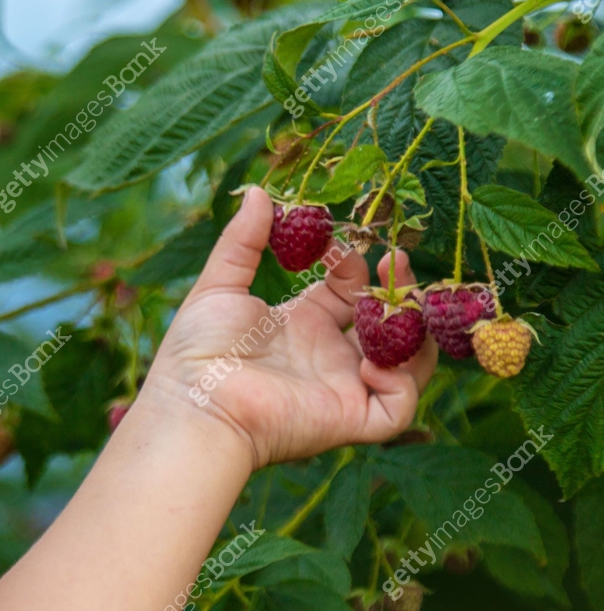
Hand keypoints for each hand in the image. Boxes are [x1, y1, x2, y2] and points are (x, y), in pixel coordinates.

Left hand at [142, 187, 437, 470]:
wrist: (195, 401)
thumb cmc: (198, 350)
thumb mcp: (219, 284)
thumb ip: (242, 240)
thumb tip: (258, 191)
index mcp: (301, 325)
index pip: (348, 290)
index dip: (357, 264)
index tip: (349, 244)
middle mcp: (328, 356)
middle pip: (385, 323)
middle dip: (399, 291)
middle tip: (397, 261)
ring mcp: (342, 388)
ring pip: (405, 364)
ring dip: (415, 330)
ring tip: (405, 299)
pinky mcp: (350, 419)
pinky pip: (397, 407)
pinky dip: (399, 380)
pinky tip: (369, 357)